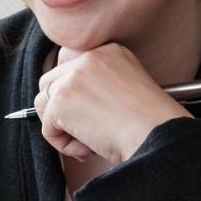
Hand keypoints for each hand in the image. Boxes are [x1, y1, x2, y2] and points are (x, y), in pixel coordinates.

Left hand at [32, 45, 190, 163]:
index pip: (70, 62)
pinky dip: (63, 144)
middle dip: (62, 110)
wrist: (156, 135)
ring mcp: (73, 76)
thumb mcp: (128, 90)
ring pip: (44, 102)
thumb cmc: (150, 124)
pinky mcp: (62, 100)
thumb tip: (71, 104)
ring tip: (88, 143)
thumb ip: (100, 86)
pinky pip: (47, 127)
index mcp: (110, 51)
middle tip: (87, 131)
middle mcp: (89, 57)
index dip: (71, 90)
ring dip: (61, 127)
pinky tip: (88, 149)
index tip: (86, 110)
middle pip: (52, 81)